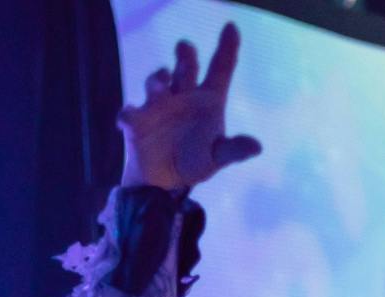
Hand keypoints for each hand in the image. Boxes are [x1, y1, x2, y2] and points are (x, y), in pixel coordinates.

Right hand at [118, 23, 259, 190]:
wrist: (165, 181)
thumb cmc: (194, 162)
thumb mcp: (216, 157)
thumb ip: (233, 150)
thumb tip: (256, 146)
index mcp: (207, 101)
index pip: (219, 68)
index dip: (226, 48)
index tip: (231, 27)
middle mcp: (182, 96)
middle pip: (185, 67)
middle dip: (185, 54)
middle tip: (185, 47)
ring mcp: (158, 105)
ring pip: (156, 82)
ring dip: (157, 79)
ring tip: (161, 83)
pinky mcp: (137, 121)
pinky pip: (130, 114)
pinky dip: (128, 115)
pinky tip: (127, 120)